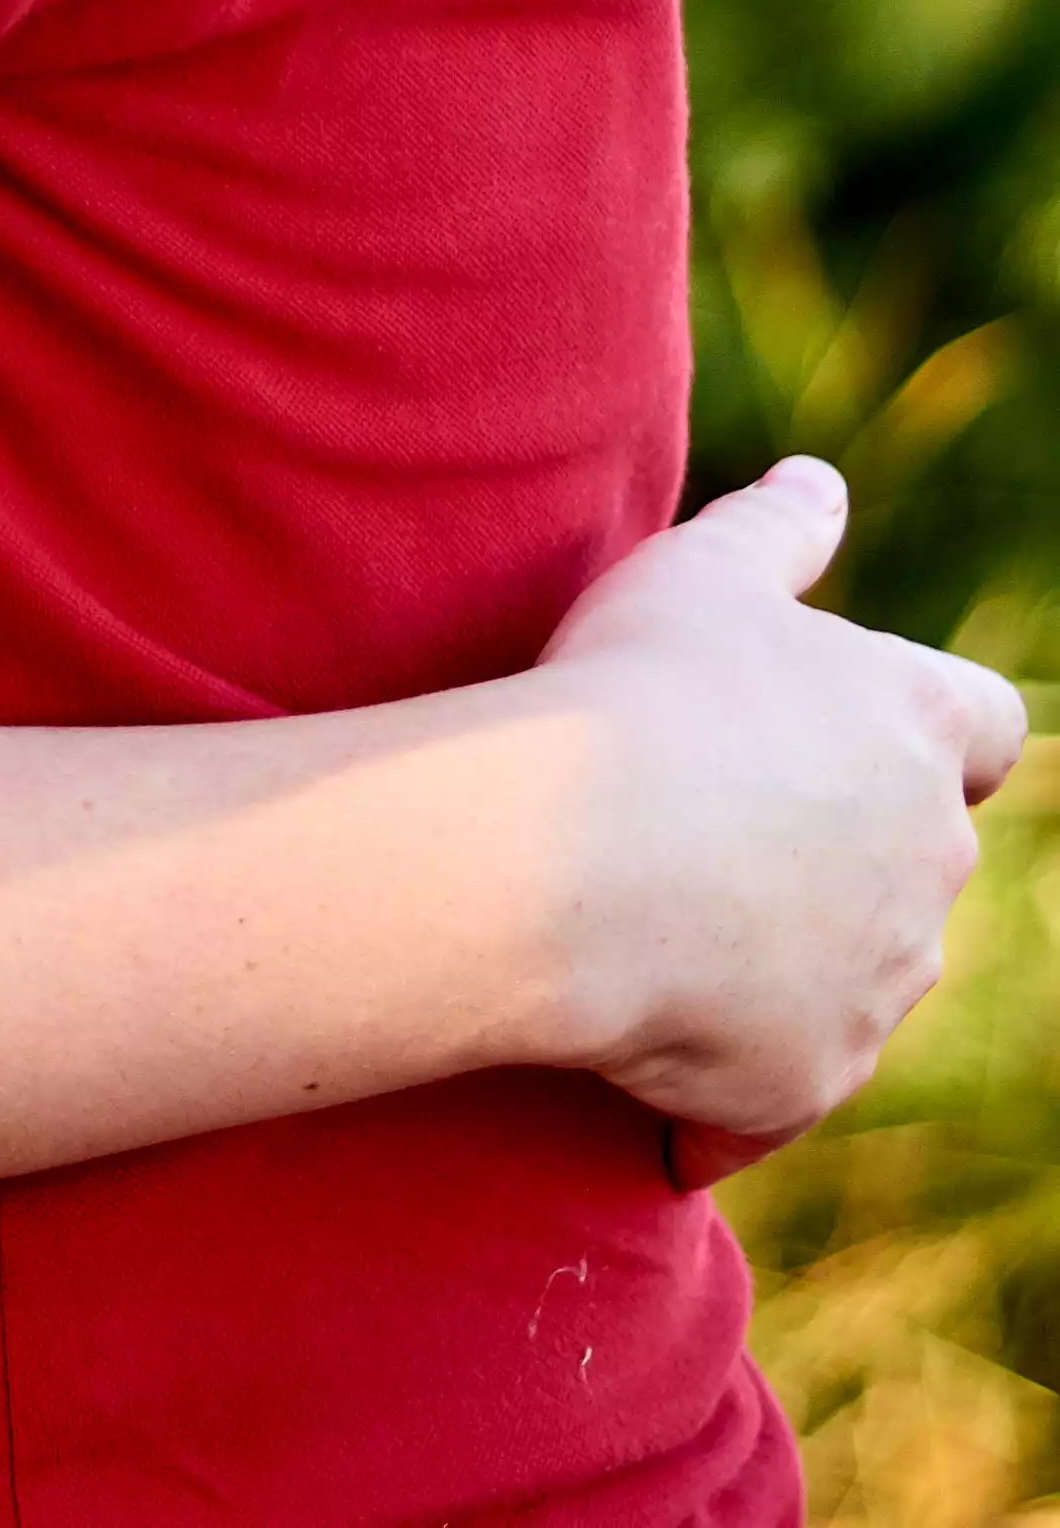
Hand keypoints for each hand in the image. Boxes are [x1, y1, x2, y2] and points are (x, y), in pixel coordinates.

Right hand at [536, 456, 1025, 1149]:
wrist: (574, 857)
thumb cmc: (641, 690)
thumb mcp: (704, 569)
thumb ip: (779, 528)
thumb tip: (820, 481)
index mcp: (916, 726)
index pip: (988, 725)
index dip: (941, 729)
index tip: (862, 728)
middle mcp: (928, 859)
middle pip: (914, 853)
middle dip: (837, 846)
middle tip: (716, 818)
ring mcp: (881, 980)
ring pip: (857, 969)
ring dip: (789, 953)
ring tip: (665, 920)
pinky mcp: (814, 1076)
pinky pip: (781, 1080)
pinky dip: (731, 1070)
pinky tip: (648, 1040)